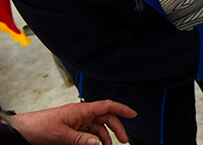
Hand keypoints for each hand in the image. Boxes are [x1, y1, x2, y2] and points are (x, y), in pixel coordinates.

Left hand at [11, 100, 136, 144]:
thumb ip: (81, 139)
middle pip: (105, 119)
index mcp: (81, 110)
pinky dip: (94, 139)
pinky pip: (87, 133)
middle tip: (123, 140)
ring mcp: (77, 121)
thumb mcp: (61, 135)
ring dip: (104, 137)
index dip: (122, 109)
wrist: (24, 129)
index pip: (107, 106)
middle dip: (116, 129)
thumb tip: (98, 142)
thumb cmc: (39, 126)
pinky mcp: (72, 128)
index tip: (133, 114)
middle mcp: (81, 114)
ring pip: (97, 128)